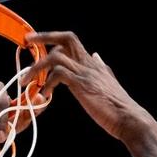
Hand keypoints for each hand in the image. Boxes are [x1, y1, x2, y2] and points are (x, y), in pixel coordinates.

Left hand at [27, 31, 154, 140]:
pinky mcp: (82, 85)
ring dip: (37, 68)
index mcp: (92, 63)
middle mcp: (89, 63)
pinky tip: (44, 94)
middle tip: (27, 42)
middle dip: (44, 37)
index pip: (71, 40)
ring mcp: (85, 73)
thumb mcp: (107, 80)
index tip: (35, 40)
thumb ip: (100, 67)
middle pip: (66, 39)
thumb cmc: (117, 106)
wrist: (129, 119)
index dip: (52, 37)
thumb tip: (97, 55)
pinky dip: (47, 82)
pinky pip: (59, 74)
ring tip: (27, 81)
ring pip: (56, 57)